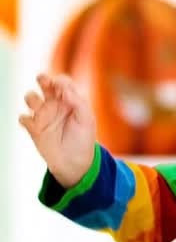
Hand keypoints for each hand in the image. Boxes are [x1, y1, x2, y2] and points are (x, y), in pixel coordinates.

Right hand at [18, 73, 96, 188]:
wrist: (74, 163)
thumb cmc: (83, 140)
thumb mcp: (87, 120)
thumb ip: (78, 102)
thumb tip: (65, 89)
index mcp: (70, 101)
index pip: (63, 83)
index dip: (60, 81)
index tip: (61, 87)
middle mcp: (56, 105)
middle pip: (45, 84)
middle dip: (43, 79)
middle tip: (43, 81)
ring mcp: (43, 115)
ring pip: (31, 97)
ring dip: (32, 98)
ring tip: (38, 107)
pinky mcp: (33, 128)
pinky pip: (23, 118)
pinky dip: (25, 119)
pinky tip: (33, 125)